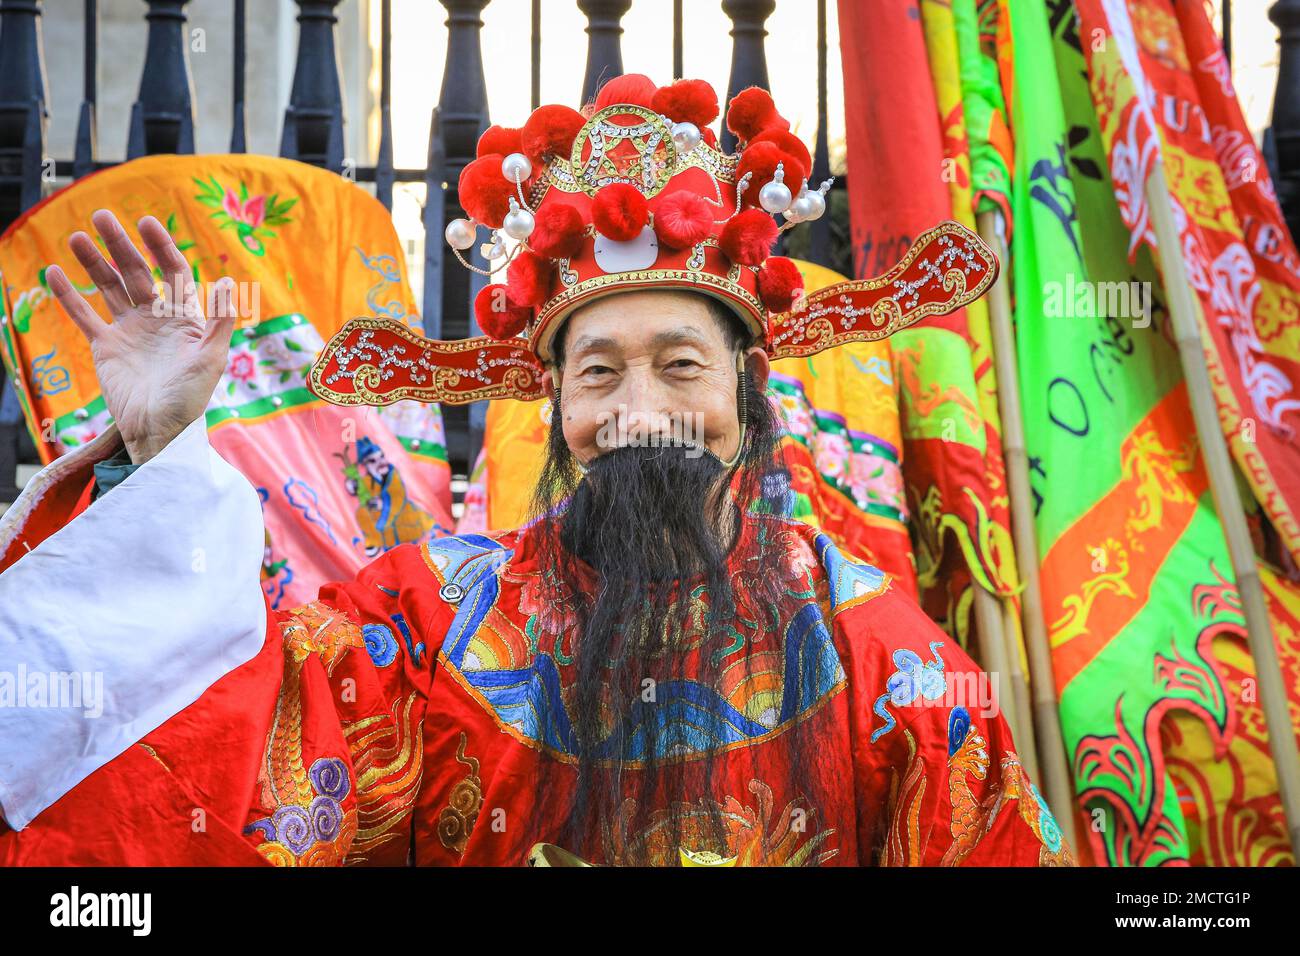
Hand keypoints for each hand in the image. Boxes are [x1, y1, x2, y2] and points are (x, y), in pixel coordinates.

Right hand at [46, 209, 236, 464]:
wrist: (160, 430)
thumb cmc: (191, 398)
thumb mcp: (211, 358)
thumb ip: (221, 321)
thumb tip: (229, 282)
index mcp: (184, 317)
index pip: (173, 272)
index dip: (161, 247)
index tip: (146, 223)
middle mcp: (156, 318)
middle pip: (136, 272)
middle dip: (120, 245)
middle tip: (101, 216)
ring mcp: (129, 330)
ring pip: (108, 287)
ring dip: (93, 262)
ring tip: (76, 237)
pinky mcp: (105, 346)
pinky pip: (84, 315)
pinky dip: (69, 296)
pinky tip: (53, 272)